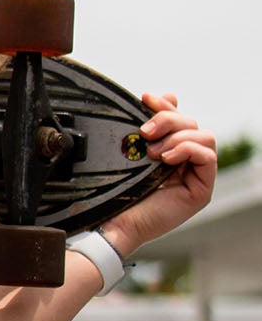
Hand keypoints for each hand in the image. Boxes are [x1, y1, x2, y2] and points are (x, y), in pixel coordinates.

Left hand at [100, 93, 217, 257]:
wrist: (111, 224)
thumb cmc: (115, 193)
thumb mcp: (128, 153)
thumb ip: (143, 128)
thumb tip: (154, 96)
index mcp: (166, 151)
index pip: (178, 118)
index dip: (165, 106)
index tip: (145, 98)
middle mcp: (183, 162)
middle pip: (191, 123)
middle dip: (168, 120)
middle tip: (144, 131)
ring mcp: (194, 175)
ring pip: (203, 136)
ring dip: (178, 137)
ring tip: (153, 152)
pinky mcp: (201, 190)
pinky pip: (208, 156)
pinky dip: (189, 150)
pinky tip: (168, 158)